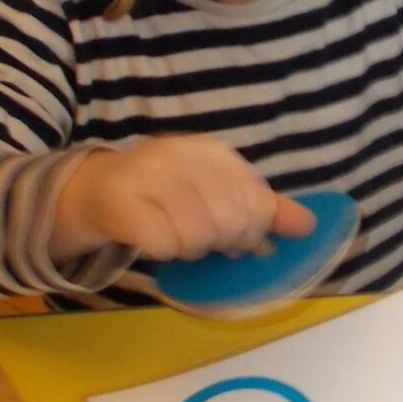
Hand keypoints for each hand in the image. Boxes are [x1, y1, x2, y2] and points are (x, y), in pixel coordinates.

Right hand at [52, 137, 316, 262]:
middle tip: (207, 242)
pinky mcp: (121, 202)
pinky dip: (164, 251)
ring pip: (196, 234)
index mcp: (210, 150)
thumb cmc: (163, 193)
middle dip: (224, 242)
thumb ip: (262, 207)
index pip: (255, 200)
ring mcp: (148, 175)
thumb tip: (308, 226)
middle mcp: (180, 155)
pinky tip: (156, 242)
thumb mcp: (216, 191)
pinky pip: (162, 243)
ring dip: (192, 249)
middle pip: (230, 219)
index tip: (236, 237)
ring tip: (180, 240)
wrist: (94, 189)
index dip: (252, 229)